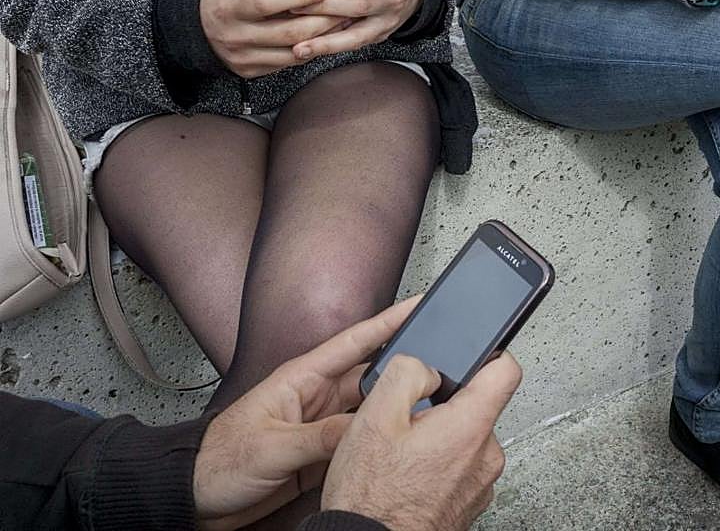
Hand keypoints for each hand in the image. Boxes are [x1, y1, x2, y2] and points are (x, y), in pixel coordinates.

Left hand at [192, 297, 422, 530]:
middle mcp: (317, 397)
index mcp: (302, 378)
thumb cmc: (217, 462)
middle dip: (406, 366)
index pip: (356, 341)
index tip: (420, 303)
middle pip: (372, 375)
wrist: (194, 499)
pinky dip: (381, 437)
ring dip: (395, 406)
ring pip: (371, 408)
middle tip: (442, 364)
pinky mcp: (322, 452)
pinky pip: (361, 438)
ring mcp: (322, 424)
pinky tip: (400, 439)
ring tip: (430, 403)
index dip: (389, 320)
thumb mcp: (271, 447)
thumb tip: (366, 427)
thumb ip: (319, 437)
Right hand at [200, 0, 345, 77]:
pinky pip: (288, 63)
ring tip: (342, 22)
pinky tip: (325, 37)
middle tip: (345, 7)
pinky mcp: (251, 71)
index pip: (266, 3)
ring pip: (293, 52)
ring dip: (323, 38)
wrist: (193, 27)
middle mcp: (235, 36)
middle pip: (288, 32)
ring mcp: (243, 57)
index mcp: (229, 7)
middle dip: (322, 20)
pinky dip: (310, 50)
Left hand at [290, 0, 424, 59]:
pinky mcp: (377, 37)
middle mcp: (392, 0)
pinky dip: (327, 48)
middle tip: (298, 5)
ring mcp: (385, 22)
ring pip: (356, 34)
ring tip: (300, 45)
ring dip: (325, 41)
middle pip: (361, 5)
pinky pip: (351, 45)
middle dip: (328, 6)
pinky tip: (306, 50)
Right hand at [322, 352, 521, 530]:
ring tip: (405, 454)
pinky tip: (411, 475)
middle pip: (480, 406)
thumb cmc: (371, 495)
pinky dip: (440, 466)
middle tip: (409, 424)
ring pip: (468, 439)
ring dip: (441, 439)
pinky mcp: (470, 502)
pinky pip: (462, 468)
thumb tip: (427, 367)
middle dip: (446, 406)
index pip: (507, 370)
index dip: (487, 355)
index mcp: (470, 426)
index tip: (468, 360)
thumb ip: (407, 373)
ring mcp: (481, 483)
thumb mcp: (375, 416)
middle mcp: (486, 456)